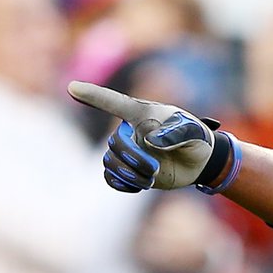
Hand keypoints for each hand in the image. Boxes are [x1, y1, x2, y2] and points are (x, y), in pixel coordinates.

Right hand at [68, 81, 225, 191]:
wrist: (200, 161)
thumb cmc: (197, 139)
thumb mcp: (194, 133)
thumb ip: (176, 133)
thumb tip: (150, 140)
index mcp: (143, 114)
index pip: (115, 103)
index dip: (93, 95)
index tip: (72, 87)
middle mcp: (131, 130)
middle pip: (115, 143)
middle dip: (133, 158)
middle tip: (155, 168)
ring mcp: (128, 150)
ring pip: (110, 162)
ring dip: (129, 174)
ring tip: (152, 179)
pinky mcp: (128, 169)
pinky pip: (110, 178)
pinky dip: (122, 184)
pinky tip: (141, 185)